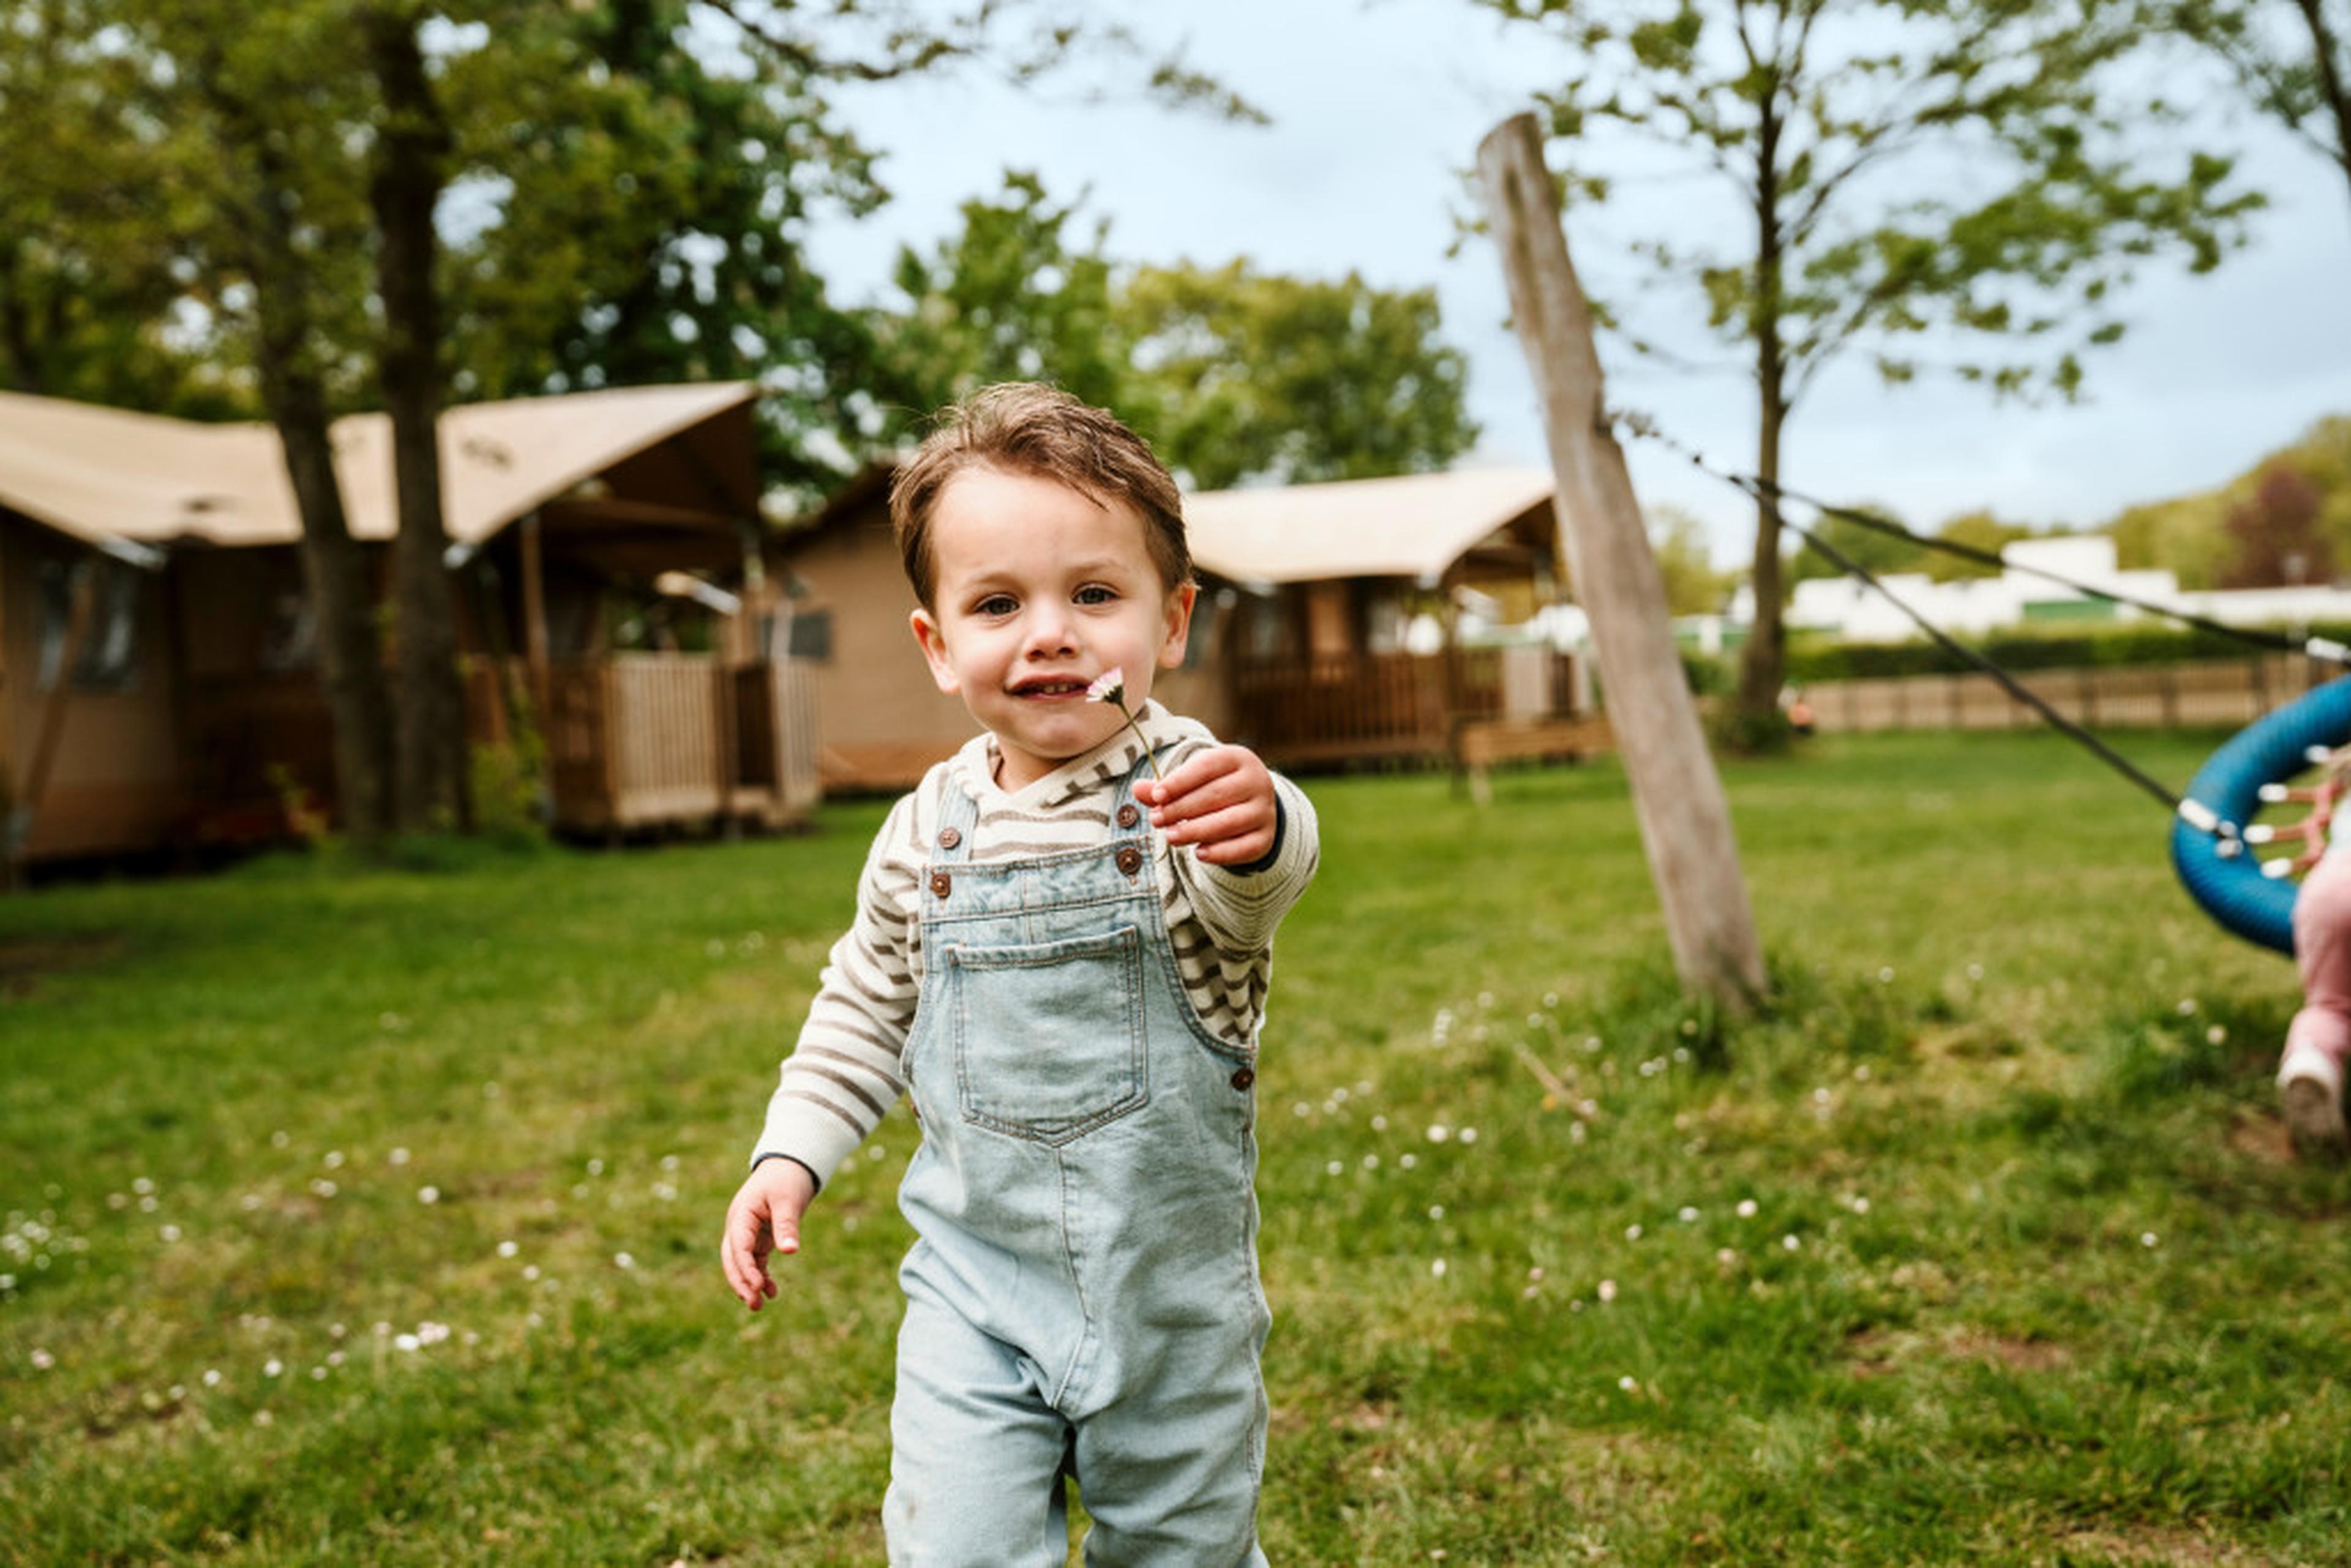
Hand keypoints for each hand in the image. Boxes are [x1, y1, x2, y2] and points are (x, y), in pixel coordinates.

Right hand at [720, 1157, 816, 1311]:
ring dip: (749, 1283)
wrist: (789, 1165)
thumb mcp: (788, 1200)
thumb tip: (791, 1251)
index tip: (758, 1286)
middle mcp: (739, 1225)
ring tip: (759, 1305)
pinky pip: (755, 1260)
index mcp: (741, 1214)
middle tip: (754, 1304)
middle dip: (741, 1282)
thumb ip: (787, 1225)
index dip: (746, 1268)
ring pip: (742, 1263)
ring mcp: (747, 1232)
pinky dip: (761, 1275)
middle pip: (732, 1259)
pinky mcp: (758, 1237)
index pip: (738, 1246)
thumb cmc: (787, 1178)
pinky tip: (772, 1291)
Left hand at [1139, 745, 1277, 866]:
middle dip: (1182, 809)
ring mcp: (1264, 811)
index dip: (1180, 781)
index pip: (1207, 766)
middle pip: (1216, 795)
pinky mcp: (1266, 837)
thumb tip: (1137, 789)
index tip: (1156, 796)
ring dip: (1196, 830)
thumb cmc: (1214, 788)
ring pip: (1229, 822)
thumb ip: (1166, 787)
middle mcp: (1257, 781)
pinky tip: (1198, 853)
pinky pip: (1244, 847)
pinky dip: (1221, 852)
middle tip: (1156, 820)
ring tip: (1170, 836)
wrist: (1252, 805)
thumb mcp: (1193, 780)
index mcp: (1238, 758)